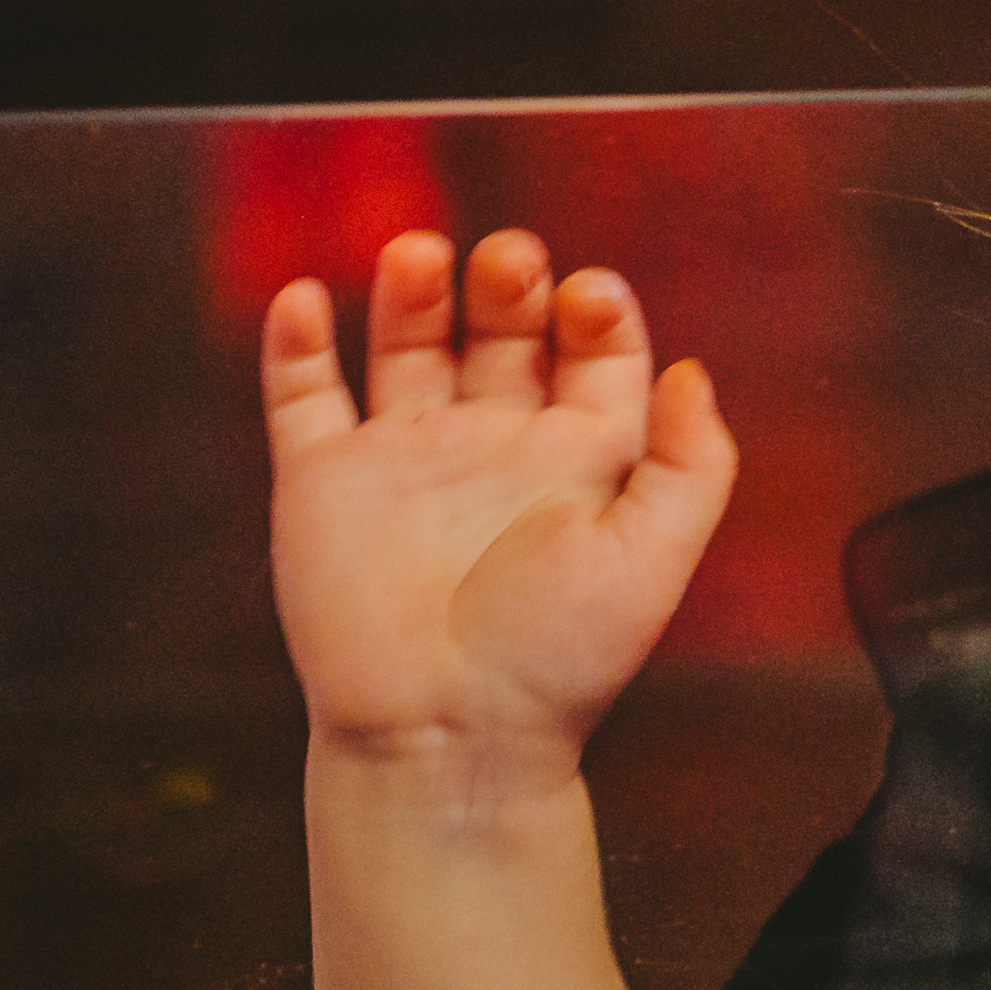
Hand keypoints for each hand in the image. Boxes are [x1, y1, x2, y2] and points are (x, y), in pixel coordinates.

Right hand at [263, 229, 736, 776]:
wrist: (446, 735)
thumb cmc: (557, 661)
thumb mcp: (653, 562)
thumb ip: (690, 466)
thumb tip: (692, 372)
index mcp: (580, 459)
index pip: (597, 353)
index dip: (598, 311)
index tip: (590, 295)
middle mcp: (495, 445)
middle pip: (505, 332)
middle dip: (510, 284)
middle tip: (511, 261)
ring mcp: (407, 457)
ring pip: (410, 345)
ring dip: (414, 292)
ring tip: (421, 254)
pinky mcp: (324, 482)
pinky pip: (305, 397)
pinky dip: (298, 344)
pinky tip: (306, 299)